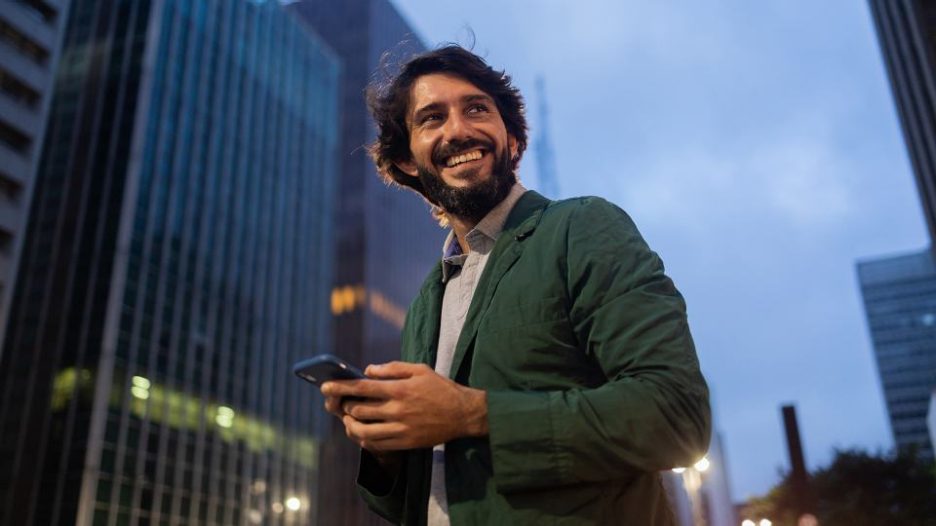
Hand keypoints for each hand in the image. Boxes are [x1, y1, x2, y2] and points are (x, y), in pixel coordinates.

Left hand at [320, 362, 487, 450]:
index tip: (324, 386)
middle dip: (344, 406)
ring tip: (348, 419)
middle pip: (358, 410)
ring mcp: (401, 429)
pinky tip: (361, 432)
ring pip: (363, 431)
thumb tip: (368, 370)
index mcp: (400, 389)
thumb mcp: (420, 369)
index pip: (362, 388)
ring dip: (350, 425)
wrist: (463, 414)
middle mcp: (398, 410)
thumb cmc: (440, 388)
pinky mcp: (405, 443)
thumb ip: (392, 368)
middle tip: (341, 403)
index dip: (340, 387)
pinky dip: (363, 438)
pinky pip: (376, 444)